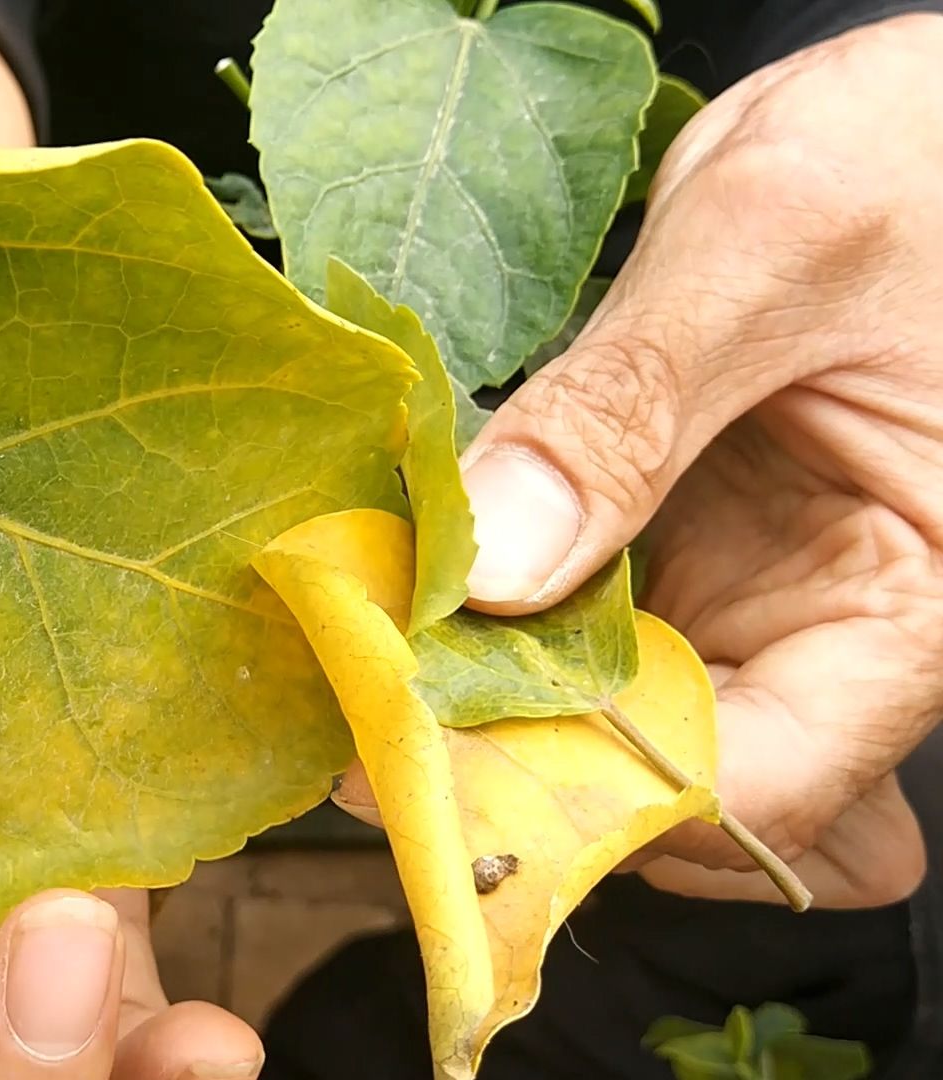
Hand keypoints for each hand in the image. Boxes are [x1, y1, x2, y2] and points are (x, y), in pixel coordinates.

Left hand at [344, 14, 942, 909]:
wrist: (910, 116)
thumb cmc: (905, 153)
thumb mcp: (769, 248)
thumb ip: (629, 410)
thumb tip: (492, 575)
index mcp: (908, 605)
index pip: (749, 789)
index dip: (577, 796)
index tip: (414, 747)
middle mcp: (826, 633)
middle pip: (661, 782)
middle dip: (510, 766)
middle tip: (361, 708)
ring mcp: (746, 598)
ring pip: (602, 724)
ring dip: (482, 707)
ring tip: (366, 651)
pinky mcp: (678, 552)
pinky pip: (574, 634)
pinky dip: (488, 629)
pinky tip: (408, 591)